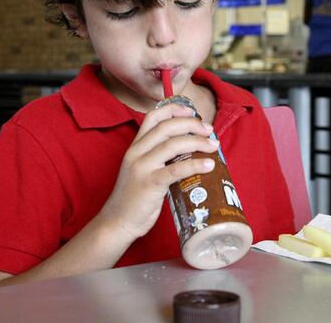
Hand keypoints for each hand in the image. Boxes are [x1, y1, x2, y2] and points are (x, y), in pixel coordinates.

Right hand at [98, 103, 218, 239]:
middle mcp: (136, 153)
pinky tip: (209, 165)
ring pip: (173, 145)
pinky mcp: (150, 184)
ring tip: (212, 145)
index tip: (191, 110)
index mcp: (134, 147)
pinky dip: (195, 165)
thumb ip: (157, 158)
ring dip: (197, 141)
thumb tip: (187, 150)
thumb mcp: (140, 169)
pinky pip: (176, 170)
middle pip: (166, 127)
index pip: (152, 118)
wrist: (117, 222)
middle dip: (191, 124)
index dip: (173, 109)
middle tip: (208, 129)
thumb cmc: (134, 197)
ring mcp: (142, 167)